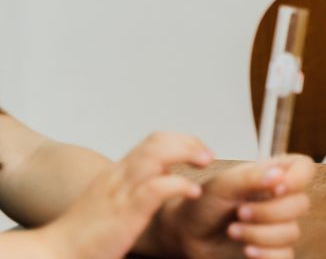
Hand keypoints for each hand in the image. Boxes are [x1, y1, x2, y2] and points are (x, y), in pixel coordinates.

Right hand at [39, 132, 210, 258]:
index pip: (152, 141)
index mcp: (117, 174)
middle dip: (188, 141)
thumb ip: (136, 186)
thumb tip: (165, 174)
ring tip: (205, 162)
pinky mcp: (125, 212)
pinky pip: (156, 188)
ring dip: (187, 152)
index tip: (199, 150)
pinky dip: (179, 184)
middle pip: (157, 141)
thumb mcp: (112, 202)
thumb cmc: (85, 235)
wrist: (56, 253)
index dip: (181, 140)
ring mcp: (121, 193)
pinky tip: (193, 192)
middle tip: (207, 154)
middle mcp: (119, 177)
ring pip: (156, 155)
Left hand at [161, 154, 315, 258]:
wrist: (187, 235)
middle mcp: (281, 199)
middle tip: (240, 212)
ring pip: (292, 233)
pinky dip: (267, 255)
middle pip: (301, 204)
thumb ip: (250, 177)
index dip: (298, 179)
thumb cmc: (204, 203)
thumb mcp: (222, 185)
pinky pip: (286, 256)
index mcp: (274, 175)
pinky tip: (247, 251)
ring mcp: (279, 226)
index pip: (305, 168)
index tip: (277, 187)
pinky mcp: (274, 251)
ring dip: (260, 234)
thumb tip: (279, 175)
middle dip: (268, 212)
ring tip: (233, 231)